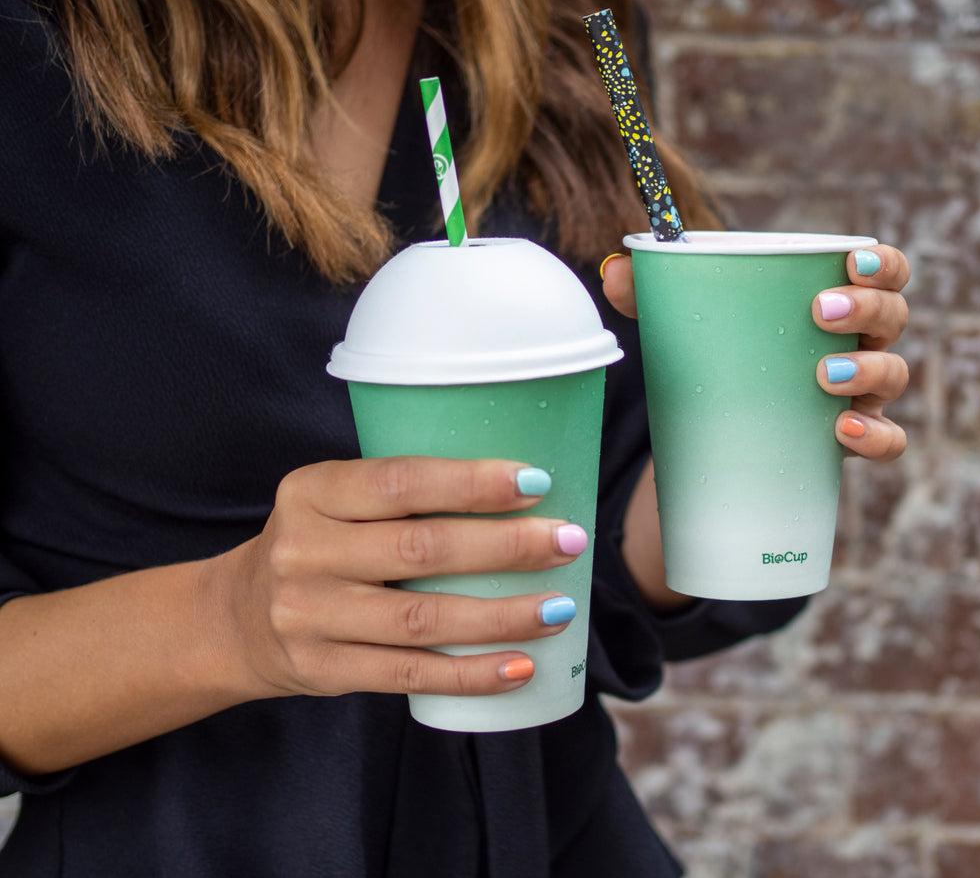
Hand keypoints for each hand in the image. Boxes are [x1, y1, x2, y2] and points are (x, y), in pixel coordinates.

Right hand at [220, 456, 585, 699]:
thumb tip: (522, 491)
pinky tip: (520, 666)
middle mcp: (304, 552)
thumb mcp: (334, 502)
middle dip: (507, 547)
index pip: (401, 480)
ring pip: (424, 618)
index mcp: (312, 492)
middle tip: (568, 542)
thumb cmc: (317, 546)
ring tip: (560, 608)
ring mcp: (311, 617)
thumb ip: (402, 494)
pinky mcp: (325, 671)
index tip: (537, 481)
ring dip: (502, 615)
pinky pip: (410, 675)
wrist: (236, 621)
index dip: (472, 483)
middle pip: (423, 550)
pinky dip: (472, 674)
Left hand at [601, 245, 909, 461]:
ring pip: (893, 376)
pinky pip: (887, 441)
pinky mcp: (850, 441)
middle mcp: (860, 342)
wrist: (717, 429)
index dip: (881, 263)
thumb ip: (650, 292)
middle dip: (867, 309)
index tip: (851, 261)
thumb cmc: (721, 353)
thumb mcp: (687, 320)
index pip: (882, 271)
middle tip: (820, 312)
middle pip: (893, 317)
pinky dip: (876, 436)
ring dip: (867, 370)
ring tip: (824, 374)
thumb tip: (614, 271)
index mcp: (835, 299)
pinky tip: (843, 431)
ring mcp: (860, 394)